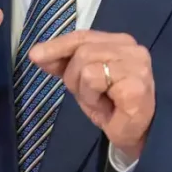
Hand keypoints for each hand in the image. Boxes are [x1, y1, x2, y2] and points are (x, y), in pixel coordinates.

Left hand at [28, 30, 154, 158]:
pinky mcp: (135, 82)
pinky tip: (108, 107)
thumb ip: (65, 64)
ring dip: (84, 90)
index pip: (83, 36)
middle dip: (74, 76)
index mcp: (120, 41)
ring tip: (101, 101)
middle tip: (90, 95)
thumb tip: (37, 54)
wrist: (136, 135)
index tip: (35, 55)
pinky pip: (94, 79)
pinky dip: (92, 97)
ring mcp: (136, 63)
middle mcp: (131, 47)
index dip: (58, 45)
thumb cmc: (112, 107)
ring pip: (85, 65)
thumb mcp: (82, 82)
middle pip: (81, 51)